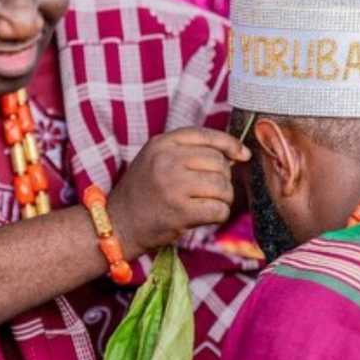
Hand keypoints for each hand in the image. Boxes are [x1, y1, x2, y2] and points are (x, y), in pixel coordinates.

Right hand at [108, 128, 250, 254]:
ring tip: (207, 204)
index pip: (206, 135)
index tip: (242, 155)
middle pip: (219, 162)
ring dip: (223, 198)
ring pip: (222, 186)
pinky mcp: (180, 212)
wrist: (118, 224)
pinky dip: (218, 215)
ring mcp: (173, 186)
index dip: (230, 144)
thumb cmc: (143, 192)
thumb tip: (235, 153)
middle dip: (223, 178)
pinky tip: (205, 216)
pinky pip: (219, 209)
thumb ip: (188, 151)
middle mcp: (167, 160)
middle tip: (210, 190)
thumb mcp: (156, 159)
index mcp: (162, 143)